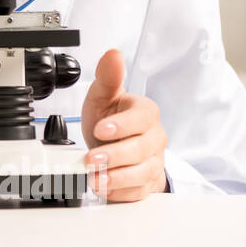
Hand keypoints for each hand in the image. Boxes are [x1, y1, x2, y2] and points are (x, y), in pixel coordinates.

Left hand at [81, 49, 168, 201]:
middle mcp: (154, 138)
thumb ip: (108, 78)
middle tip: (92, 159)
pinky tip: (104, 188)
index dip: (122, 125)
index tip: (101, 129)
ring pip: (142, 172)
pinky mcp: (147, 183)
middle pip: (141, 149)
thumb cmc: (110, 120)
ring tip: (95, 177)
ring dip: (117, 177)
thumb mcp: (103, 97)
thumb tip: (113, 54)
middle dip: (115, 155)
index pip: (142, 118)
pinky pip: (138, 191)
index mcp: (145, 113)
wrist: (114, 147)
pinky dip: (120, 192)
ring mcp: (153, 162)